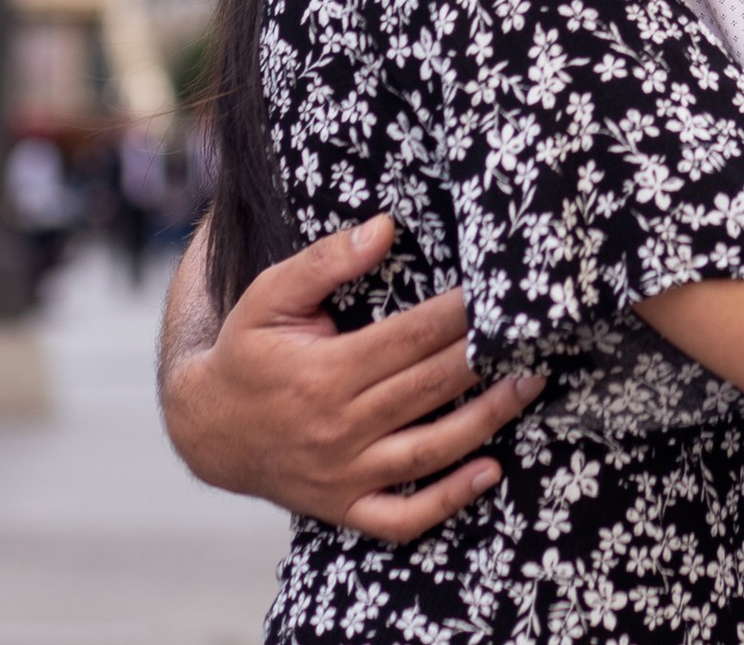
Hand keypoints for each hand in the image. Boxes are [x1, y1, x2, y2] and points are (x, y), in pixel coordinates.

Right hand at [157, 214, 540, 537]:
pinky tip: (489, 471)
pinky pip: (402, 516)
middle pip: (428, 388)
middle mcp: (338, 428)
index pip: (408, 338)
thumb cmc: (247, 350)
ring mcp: (343, 474)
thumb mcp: (269, 296)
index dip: (457, 314)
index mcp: (323, 373)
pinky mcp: (345, 506)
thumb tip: (384, 227)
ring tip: (531, 384)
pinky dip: (447, 500)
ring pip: (428, 450)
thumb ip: (325, 261)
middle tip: (536, 331)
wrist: (207, 429)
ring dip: (486, 419)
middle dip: (485, 357)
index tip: (497, 290)